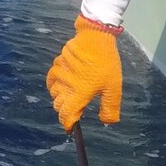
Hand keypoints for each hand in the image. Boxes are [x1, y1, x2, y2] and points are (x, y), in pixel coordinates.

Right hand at [46, 15, 122, 130]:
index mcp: (78, 94)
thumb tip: (107, 122)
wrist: (95, 37)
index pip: (66, 116)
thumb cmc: (106, 63)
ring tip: (69, 98)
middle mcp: (65, 86)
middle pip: (58, 105)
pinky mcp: (58, 63)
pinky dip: (55, 84)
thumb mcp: (113, 88)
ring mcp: (59, 74)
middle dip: (65, 111)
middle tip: (75, 111)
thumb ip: (109, 107)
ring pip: (53, 92)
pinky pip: (52, 78)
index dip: (68, 124)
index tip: (71, 129)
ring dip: (59, 98)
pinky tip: (63, 82)